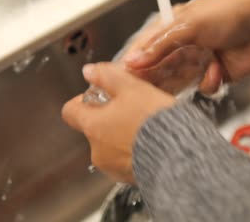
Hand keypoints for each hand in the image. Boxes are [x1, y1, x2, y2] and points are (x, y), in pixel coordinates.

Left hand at [61, 63, 174, 182]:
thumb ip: (107, 76)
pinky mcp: (130, 178)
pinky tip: (153, 142)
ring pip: (111, 146)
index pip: (70, 111)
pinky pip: (127, 161)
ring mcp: (113, 167)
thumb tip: (89, 71)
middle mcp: (97, 150)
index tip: (98, 96)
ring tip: (147, 126)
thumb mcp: (132, 88)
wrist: (179, 154)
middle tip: (132, 108)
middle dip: (110, 118)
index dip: (82, 101)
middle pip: (94, 129)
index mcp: (93, 126)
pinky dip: (135, 151)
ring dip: (123, 136)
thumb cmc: (154, 121)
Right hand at [123, 0, 249, 93]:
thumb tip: (133, 61)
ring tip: (190, 78)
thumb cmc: (232, 13)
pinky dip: (209, 82)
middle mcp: (184, 45)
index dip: (134, 64)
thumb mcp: (190, 25)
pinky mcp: (216, 75)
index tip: (124, 79)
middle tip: (152, 88)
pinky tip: (218, 70)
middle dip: (157, 78)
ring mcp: (200, 61)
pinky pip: (203, 87)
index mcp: (173, 27)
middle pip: (159, 68)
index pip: (145, 48)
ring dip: (183, 82)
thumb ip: (160, 45)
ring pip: (179, 81)